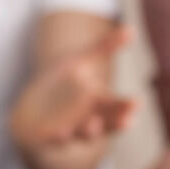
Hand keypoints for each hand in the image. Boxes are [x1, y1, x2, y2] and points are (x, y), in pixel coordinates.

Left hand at [9, 26, 136, 150]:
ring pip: (84, 133)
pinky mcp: (48, 136)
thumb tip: (131, 29)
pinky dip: (59, 137)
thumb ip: (106, 47)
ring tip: (94, 124)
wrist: (31, 111)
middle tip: (129, 118)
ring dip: (90, 130)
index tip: (137, 103)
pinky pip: (55, 139)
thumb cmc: (63, 85)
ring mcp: (69, 130)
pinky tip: (60, 132)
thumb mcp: (83, 62)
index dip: (126, 107)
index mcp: (99, 105)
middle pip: (106, 122)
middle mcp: (88, 120)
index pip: (117, 107)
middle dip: (117, 120)